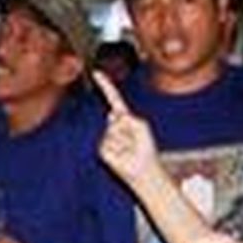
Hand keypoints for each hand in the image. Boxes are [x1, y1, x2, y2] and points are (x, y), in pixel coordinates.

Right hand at [93, 71, 161, 186]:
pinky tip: (123, 155)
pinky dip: (120, 148)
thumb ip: (128, 117)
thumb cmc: (145, 148)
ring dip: (127, 140)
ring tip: (131, 149)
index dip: (105, 86)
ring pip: (114, 130)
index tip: (96, 73)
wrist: (142, 170)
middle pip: (117, 116)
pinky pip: (110, 142)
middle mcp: (113, 126)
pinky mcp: (102, 149)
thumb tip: (112, 116)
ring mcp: (106, 138)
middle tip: (136, 141)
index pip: (113, 99)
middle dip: (128, 127)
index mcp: (124, 118)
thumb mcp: (142, 126)